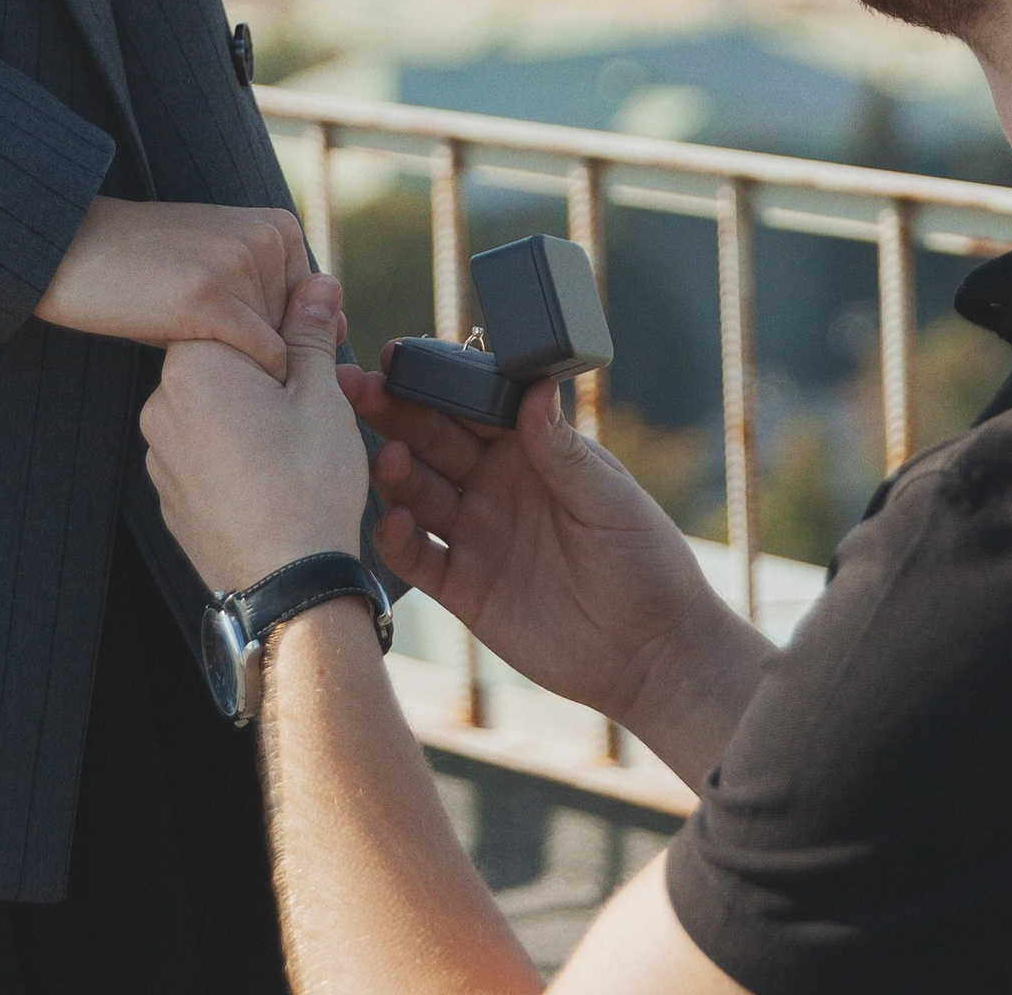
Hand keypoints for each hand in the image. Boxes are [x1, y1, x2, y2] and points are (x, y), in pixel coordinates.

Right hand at [35, 197, 308, 377]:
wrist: (74, 248)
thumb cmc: (148, 267)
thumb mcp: (220, 260)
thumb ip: (273, 289)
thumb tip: (337, 323)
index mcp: (278, 226)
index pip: (316, 313)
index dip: (284, 344)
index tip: (245, 352)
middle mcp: (268, 239)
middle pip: (301, 334)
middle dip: (274, 361)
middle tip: (221, 363)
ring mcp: (241, 266)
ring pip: (283, 352)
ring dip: (256, 376)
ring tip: (206, 361)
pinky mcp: (210, 299)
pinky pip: (261, 360)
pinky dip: (244, 382)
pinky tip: (203, 370)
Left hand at [143, 275, 369, 592]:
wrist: (287, 586)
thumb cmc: (307, 489)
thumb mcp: (321, 397)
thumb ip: (310, 333)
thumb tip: (315, 284)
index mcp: (193, 366)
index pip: (233, 314)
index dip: (282, 323)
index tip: (317, 338)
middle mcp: (161, 404)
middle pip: (221, 360)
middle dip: (266, 367)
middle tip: (314, 391)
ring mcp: (159, 453)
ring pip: (212, 406)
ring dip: (248, 409)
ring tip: (294, 441)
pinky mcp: (167, 492)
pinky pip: (201, 450)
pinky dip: (232, 449)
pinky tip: (271, 472)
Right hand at [339, 362, 773, 752]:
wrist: (651, 653)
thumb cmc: (645, 561)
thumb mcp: (608, 496)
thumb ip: (561, 447)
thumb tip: (534, 384)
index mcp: (529, 450)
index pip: (471, 405)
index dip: (435, 381)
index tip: (398, 358)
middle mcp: (493, 485)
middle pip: (431, 439)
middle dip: (394, 411)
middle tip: (360, 388)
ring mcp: (475, 534)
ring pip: (417, 492)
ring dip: (394, 470)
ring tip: (386, 456)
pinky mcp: (463, 587)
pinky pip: (417, 557)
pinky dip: (398, 538)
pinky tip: (393, 522)